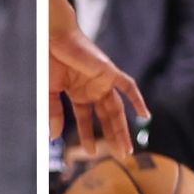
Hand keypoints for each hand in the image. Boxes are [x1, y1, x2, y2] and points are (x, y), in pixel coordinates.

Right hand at [49, 27, 147, 156]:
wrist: (53, 38)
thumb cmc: (48, 61)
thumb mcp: (49, 92)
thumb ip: (53, 113)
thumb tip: (54, 136)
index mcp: (78, 92)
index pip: (86, 119)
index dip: (88, 136)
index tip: (90, 153)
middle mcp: (92, 89)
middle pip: (106, 117)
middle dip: (112, 137)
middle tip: (121, 156)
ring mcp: (102, 81)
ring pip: (117, 109)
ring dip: (122, 129)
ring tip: (126, 148)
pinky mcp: (109, 72)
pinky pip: (128, 87)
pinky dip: (137, 100)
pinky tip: (145, 115)